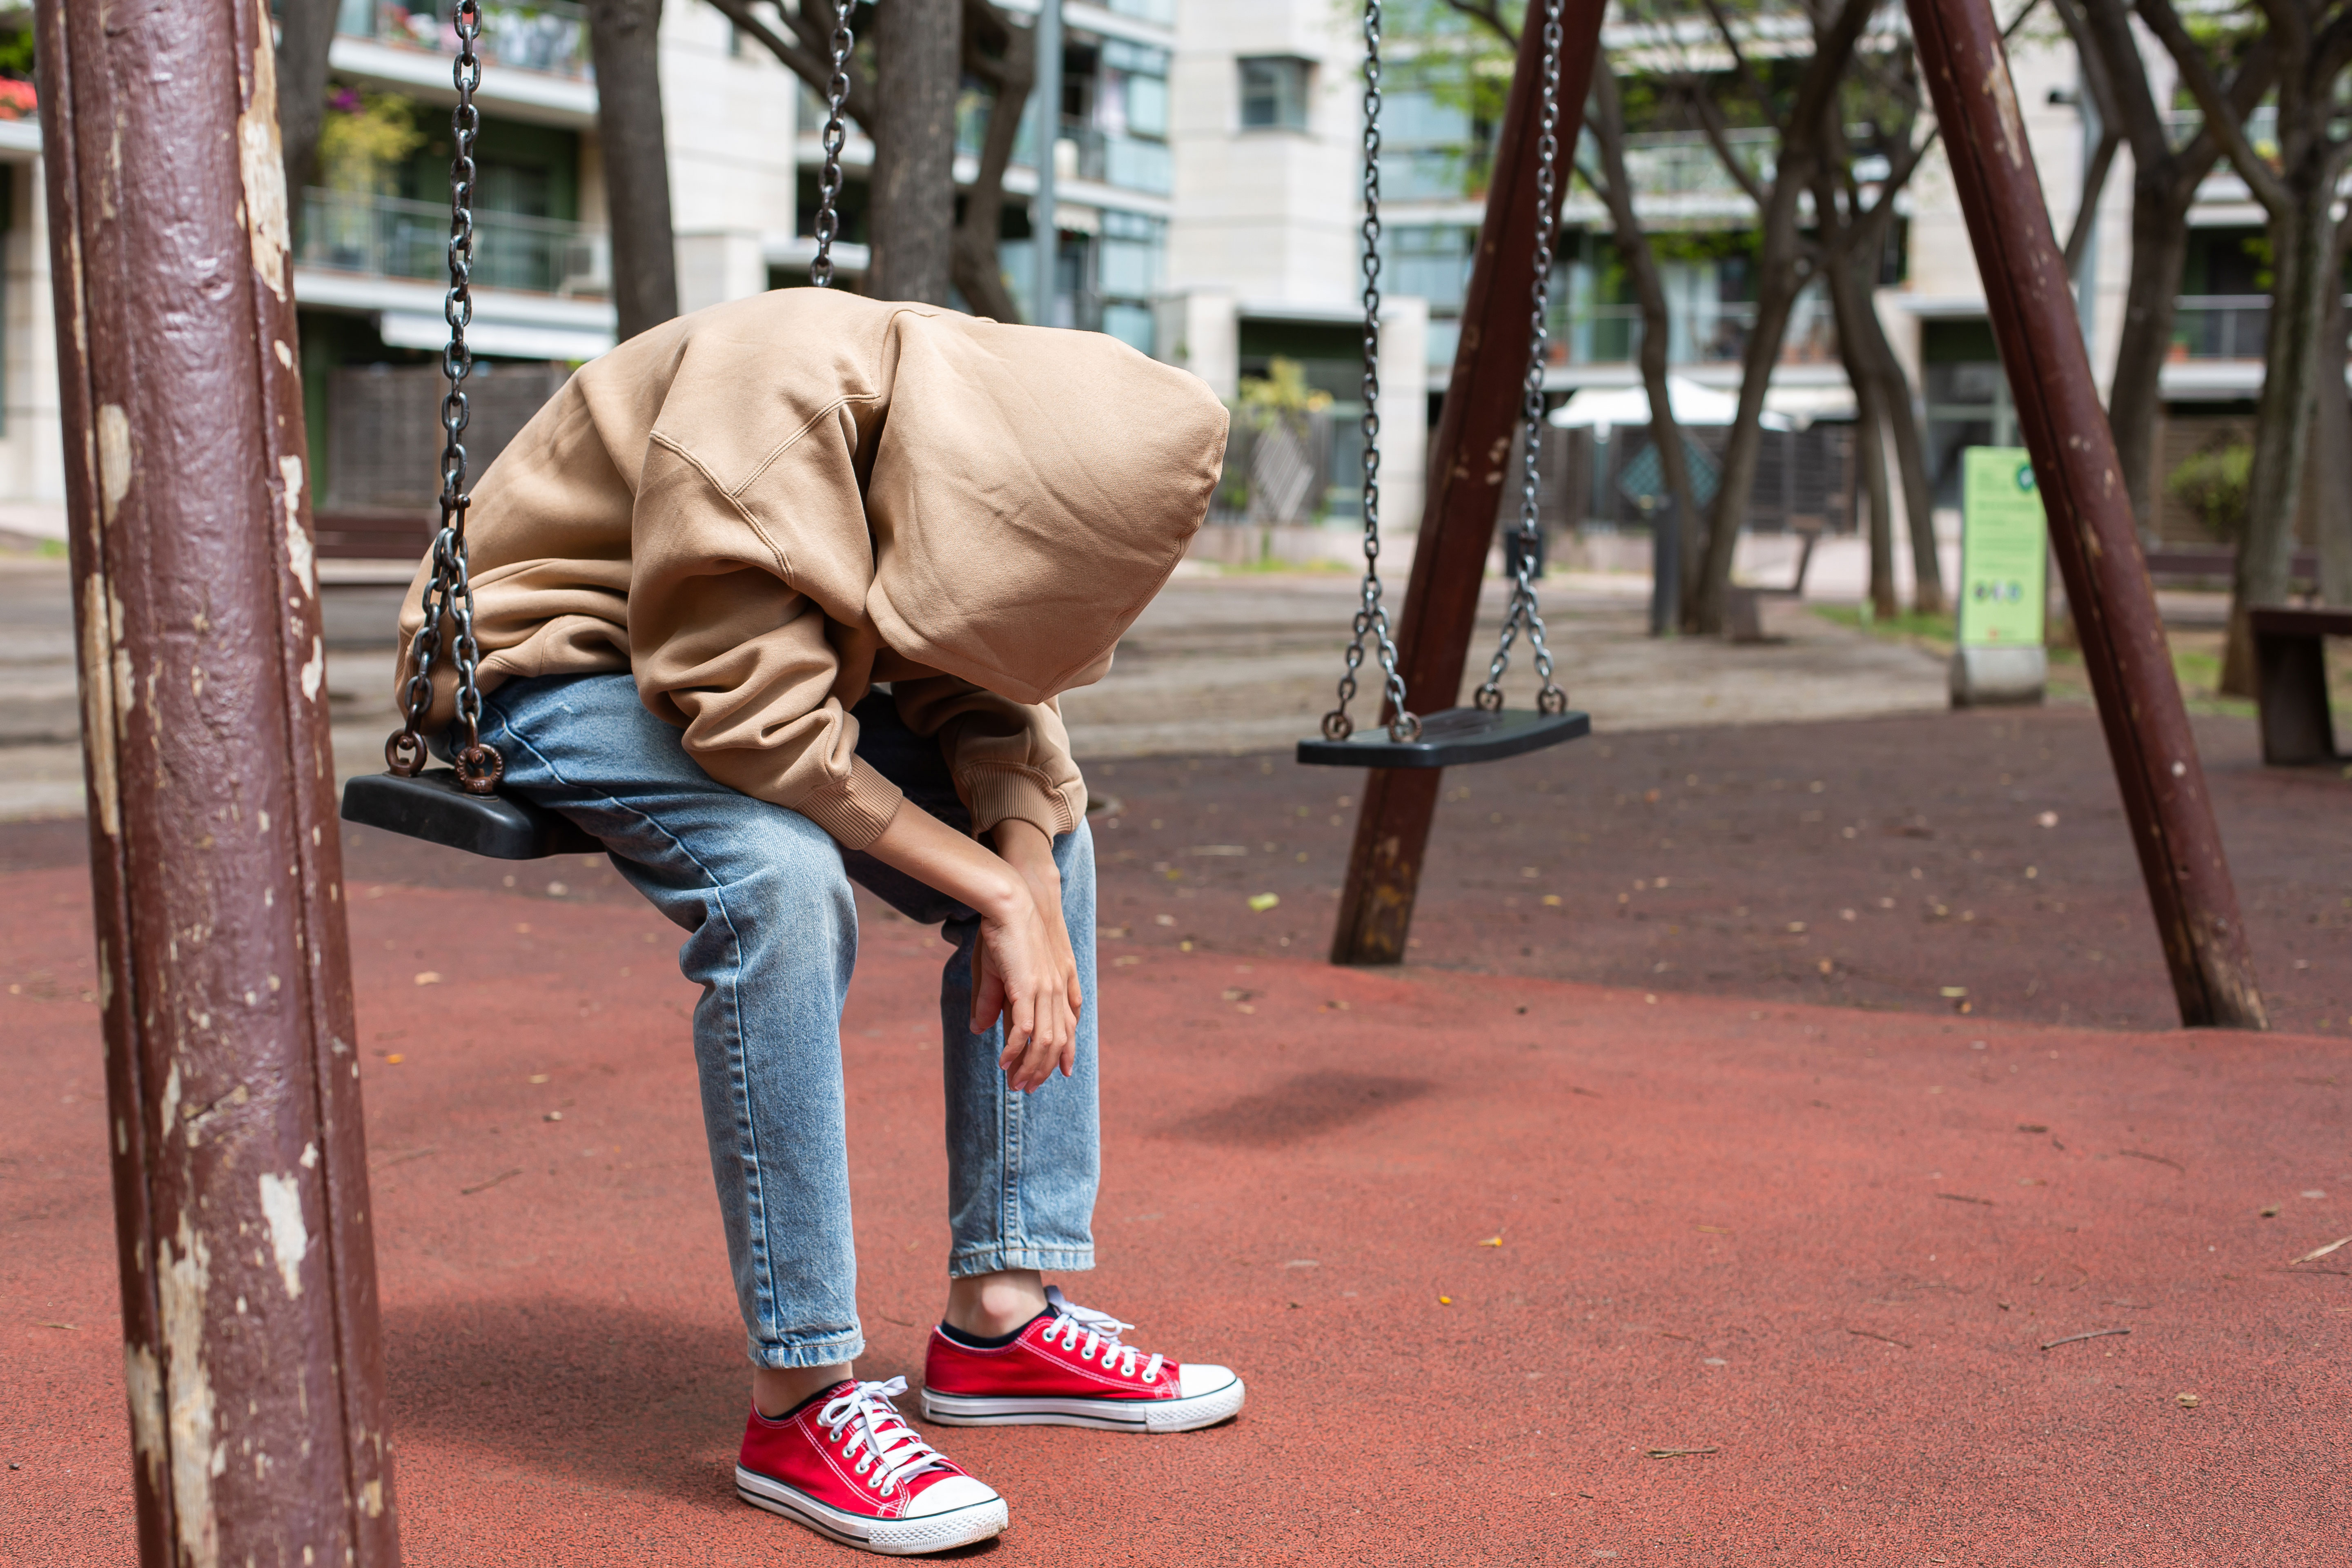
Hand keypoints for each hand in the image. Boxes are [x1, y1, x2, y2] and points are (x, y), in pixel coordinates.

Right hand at [972, 821, 1080, 1091]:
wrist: (1011, 901)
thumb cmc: (1004, 931)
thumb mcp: (998, 971)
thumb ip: (993, 1002)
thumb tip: (980, 1030)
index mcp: (1055, 984)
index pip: (1066, 1027)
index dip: (1067, 1052)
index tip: (1062, 1074)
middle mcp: (1055, 990)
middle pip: (1058, 1041)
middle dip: (1044, 1069)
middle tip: (1026, 1087)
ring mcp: (1045, 990)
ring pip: (1045, 1041)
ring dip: (1031, 1066)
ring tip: (1016, 1083)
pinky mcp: (1028, 988)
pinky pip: (1025, 1029)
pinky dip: (1016, 1049)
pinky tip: (1003, 1061)